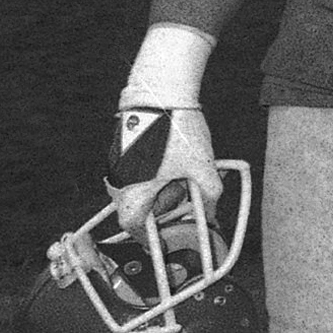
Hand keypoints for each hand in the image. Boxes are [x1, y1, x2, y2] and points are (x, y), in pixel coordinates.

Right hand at [107, 103, 220, 233]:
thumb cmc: (175, 130)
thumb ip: (210, 195)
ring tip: (187, 169)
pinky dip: (159, 171)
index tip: (165, 241)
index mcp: (131, 190)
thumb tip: (213, 212)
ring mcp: (119, 163)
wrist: (160, 91)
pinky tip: (178, 158)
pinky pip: (141, 170)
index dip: (150, 237)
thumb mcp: (201, 167)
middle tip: (187, 195)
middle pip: (142, 206)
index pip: (133, 225)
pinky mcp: (124, 149)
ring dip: (165, 185)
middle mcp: (118, 179)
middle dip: (167, 204)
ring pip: (142, 187)